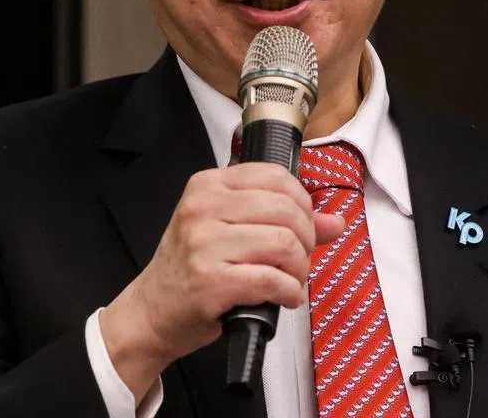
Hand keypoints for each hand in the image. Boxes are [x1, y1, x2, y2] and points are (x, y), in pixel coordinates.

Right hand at [99, 162, 344, 401]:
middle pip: (286, 210)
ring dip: (300, 269)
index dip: (302, 202)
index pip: (275, 176)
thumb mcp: (227, 229)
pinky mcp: (211, 281)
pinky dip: (289, 292)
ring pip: (284, 244)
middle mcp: (203, 208)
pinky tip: (284, 297)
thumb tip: (334, 222)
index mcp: (208, 185)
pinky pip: (272, 280)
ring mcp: (204, 244)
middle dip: (306, 239)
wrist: (152, 310)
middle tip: (299, 258)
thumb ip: (282, 220)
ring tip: (291, 280)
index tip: (302, 225)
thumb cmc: (191, 268)